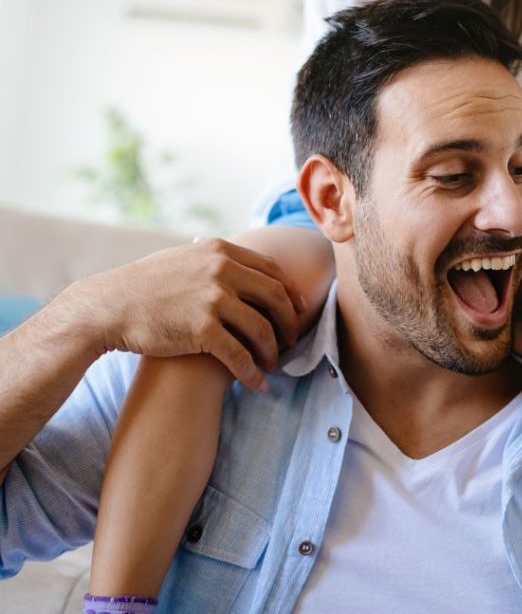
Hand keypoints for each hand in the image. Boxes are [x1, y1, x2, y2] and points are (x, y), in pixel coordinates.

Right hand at [63, 238, 307, 390]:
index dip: (290, 291)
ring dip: (272, 351)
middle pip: (275, 297)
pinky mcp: (203, 329)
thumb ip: (214, 259)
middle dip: (289, 322)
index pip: (271, 269)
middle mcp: (222, 270)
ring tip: (273, 364)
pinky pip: (240, 355)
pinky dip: (253, 372)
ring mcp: (214, 299)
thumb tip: (237, 262)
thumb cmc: (143, 286)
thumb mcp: (184, 258)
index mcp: (221, 251)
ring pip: (262, 328)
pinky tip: (258, 384)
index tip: (299, 308)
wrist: (108, 308)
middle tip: (291, 340)